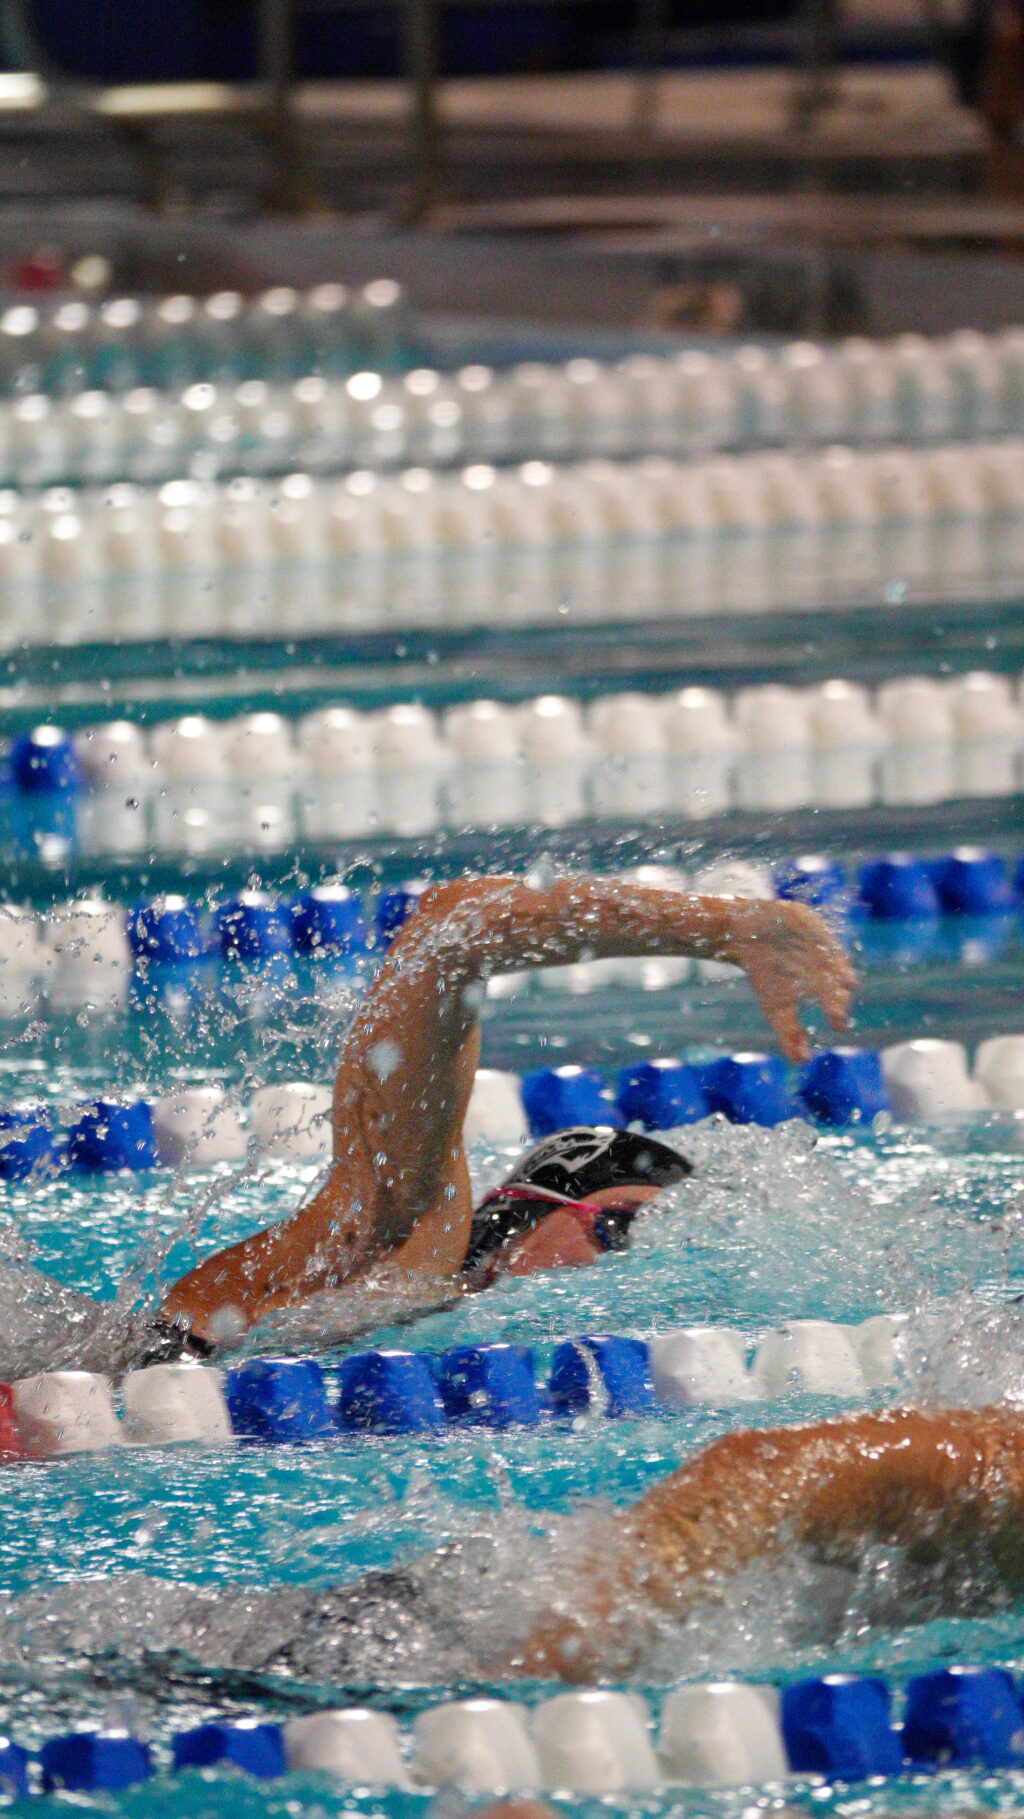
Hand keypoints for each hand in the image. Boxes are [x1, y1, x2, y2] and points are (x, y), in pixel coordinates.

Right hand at [725, 899, 854, 1062]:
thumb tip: (801, 1063)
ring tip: (845, 983)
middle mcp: (824, 964)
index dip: (835, 1012)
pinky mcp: (808, 922)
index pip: (835, 1001)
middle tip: (837, 1012)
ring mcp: (817, 942)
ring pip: (832, 958)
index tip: (837, 1025)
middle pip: (835, 980)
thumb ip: (789, 1034)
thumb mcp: (775, 1008)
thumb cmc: (765, 973)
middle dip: (837, 995)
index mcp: (821, 985)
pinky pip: (817, 933)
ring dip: (838, 970)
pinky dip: (821, 943)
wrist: (744, 936)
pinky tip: (822, 951)